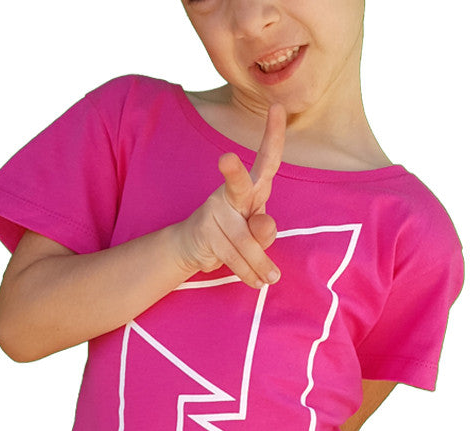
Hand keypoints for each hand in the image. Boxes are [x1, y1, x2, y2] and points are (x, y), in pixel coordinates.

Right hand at [177, 103, 285, 287]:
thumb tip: (263, 226)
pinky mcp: (205, 232)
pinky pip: (233, 255)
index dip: (273, 136)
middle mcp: (232, 194)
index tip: (277, 107)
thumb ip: (264, 230)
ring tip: (270, 278)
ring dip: (259, 263)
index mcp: (252, 189)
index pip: (266, 161)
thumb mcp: (256, 232)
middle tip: (224, 159)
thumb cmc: (234, 233)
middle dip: (232, 172)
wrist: (195, 249)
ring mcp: (215, 211)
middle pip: (239, 183)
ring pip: (244, 239)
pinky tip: (258, 281)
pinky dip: (248, 272)